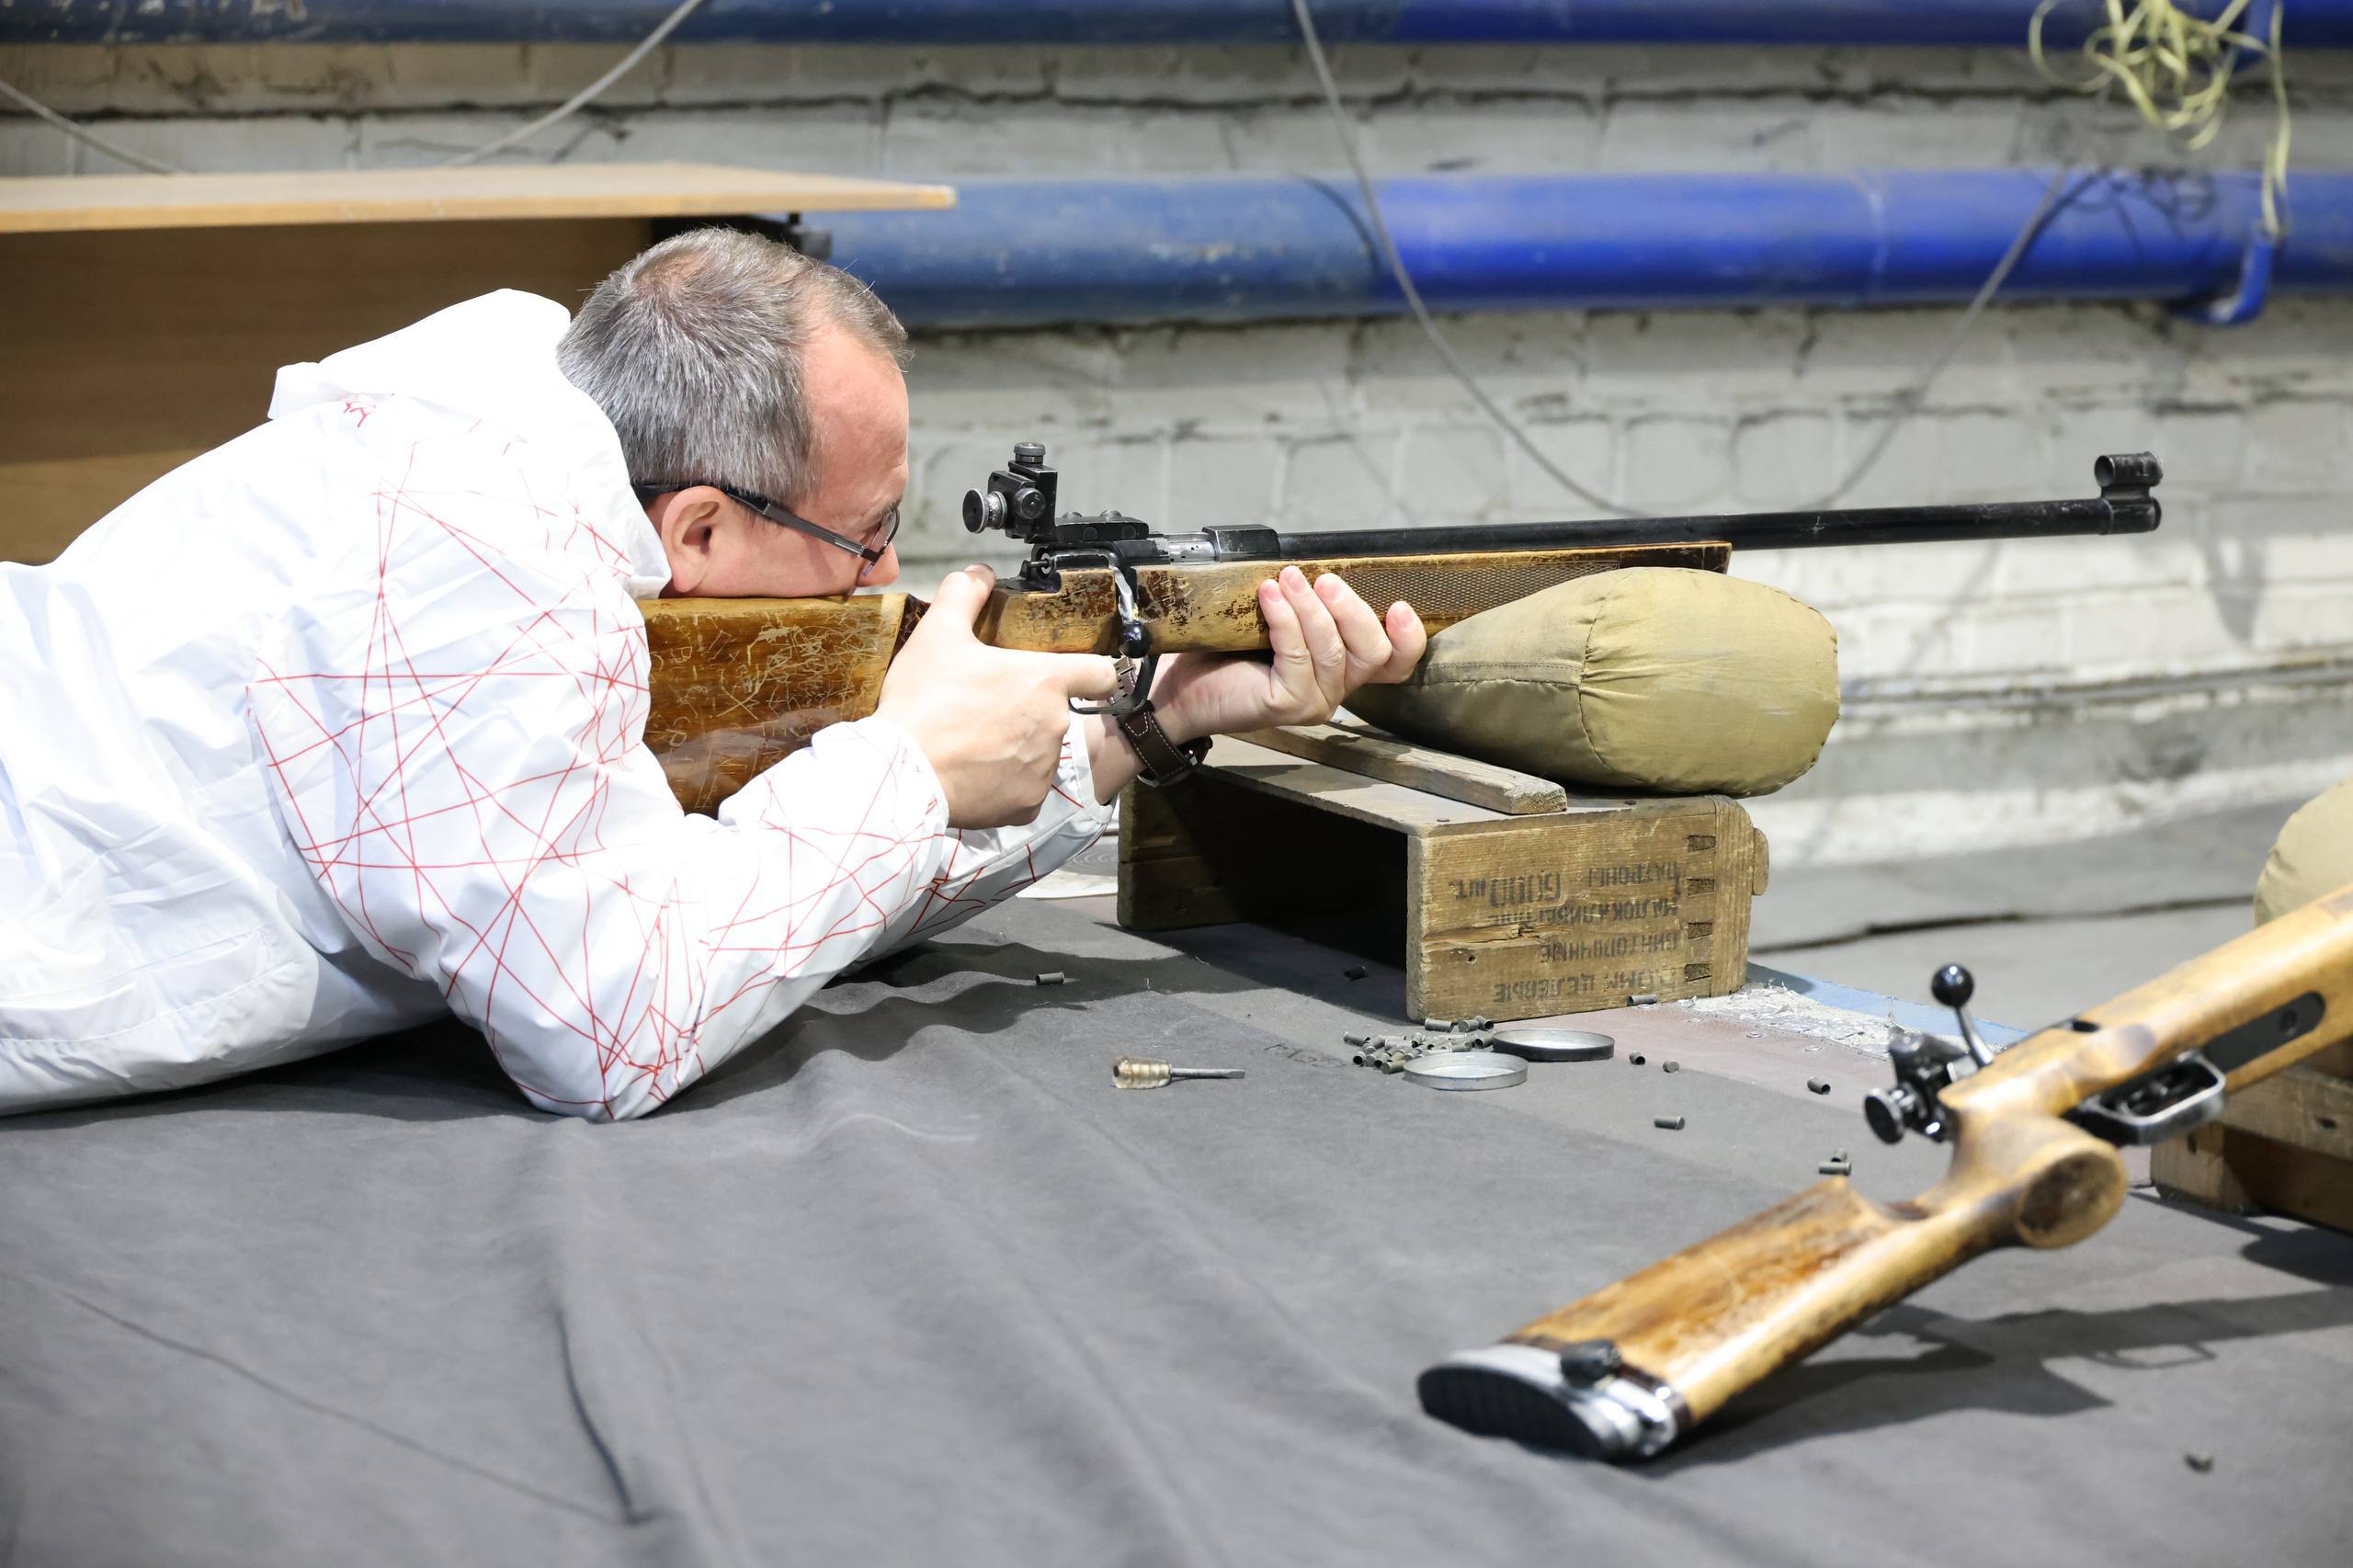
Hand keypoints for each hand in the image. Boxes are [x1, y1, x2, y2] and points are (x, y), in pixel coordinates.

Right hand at [876, 565, 1118, 827]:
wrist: (900, 772)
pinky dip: (1005, 782)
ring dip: (1017, 744)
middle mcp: (1056, 724)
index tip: (1076, 673)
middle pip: (1056, 710)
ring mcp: (1044, 768)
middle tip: (986, 705)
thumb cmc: (924, 702)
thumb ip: (964, 594)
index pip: (1102, 672)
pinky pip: (1024, 788)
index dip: (1091, 670)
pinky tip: (973, 771)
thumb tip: (979, 574)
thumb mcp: (938, 633)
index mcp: (1045, 680)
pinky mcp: (1027, 804)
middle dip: (1028, 707)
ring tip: (973, 740)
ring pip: (1039, 750)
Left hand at [1149, 566, 1426, 743]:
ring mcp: (1313, 702)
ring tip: (1286, 579)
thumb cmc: (1223, 654)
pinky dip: (1284, 619)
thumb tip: (1315, 563)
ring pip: (1333, 650)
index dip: (1408, 637)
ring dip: (1311, 607)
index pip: (1395, 662)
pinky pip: (1297, 656)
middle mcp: (1334, 690)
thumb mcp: (1276, 623)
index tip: (1400, 605)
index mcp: (1341, 670)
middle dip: (1352, 608)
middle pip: (1374, 652)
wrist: (1179, 690)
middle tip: (1324, 580)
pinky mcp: (1286, 705)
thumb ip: (1306, 606)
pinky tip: (1268, 597)